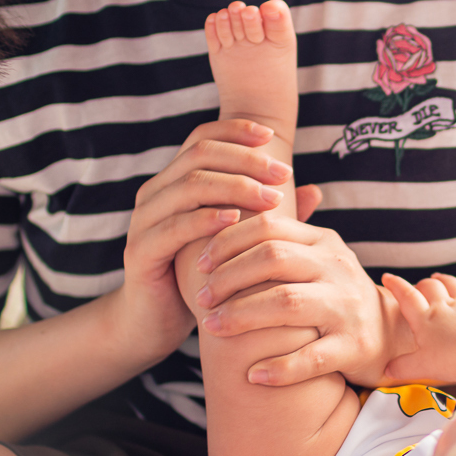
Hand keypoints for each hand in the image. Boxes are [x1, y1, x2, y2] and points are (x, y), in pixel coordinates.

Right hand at [115, 119, 295, 354]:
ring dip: (234, 187)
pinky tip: (234, 221)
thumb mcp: (237, 241)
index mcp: (174, 182)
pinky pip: (172, 226)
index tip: (273, 137)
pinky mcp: (140, 251)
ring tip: (270, 199)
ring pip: (189, 185)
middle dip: (246, 160)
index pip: (203, 137)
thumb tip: (315, 191)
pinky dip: (205, 220)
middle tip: (282, 174)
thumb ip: (269, 214)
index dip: (236, 130)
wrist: (154, 324)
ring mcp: (143, 221)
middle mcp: (155, 193)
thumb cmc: (202, 277)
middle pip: (199, 154)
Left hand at [192, 211, 398, 386]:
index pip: (269, 228)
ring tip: (212, 328)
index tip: (200, 264)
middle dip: (228, 278)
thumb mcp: (317, 258)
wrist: (392, 336)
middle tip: (201, 299)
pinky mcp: (355, 346)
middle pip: (273, 259)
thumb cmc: (335, 295)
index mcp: (324, 242)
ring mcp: (348, 307)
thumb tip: (223, 211)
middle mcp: (338, 268)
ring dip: (242, 315)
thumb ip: (279, 239)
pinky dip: (280, 368)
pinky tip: (252, 375)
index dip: (227, 243)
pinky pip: (312, 357)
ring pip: (288, 303)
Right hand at [381, 271, 455, 384]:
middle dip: (421, 284)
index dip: (396, 285)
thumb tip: (387, 370)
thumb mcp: (421, 367)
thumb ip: (402, 367)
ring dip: (444, 280)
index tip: (387, 277)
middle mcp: (444, 307)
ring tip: (438, 277)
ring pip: (453, 286)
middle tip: (416, 286)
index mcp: (425, 319)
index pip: (407, 297)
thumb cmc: (454, 359)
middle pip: (430, 288)